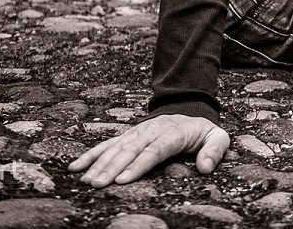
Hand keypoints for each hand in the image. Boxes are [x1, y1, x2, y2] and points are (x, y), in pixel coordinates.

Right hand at [69, 113, 229, 186]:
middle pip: (130, 150)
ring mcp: (137, 132)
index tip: (124, 180)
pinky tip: (75, 167)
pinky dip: (90, 154)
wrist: (188, 109)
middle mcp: (151, 131)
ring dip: (99, 164)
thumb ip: (215, 150)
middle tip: (98, 184)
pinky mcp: (127, 135)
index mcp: (173, 133)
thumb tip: (205, 168)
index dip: (138, 165)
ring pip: (115, 148)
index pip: (154, 150)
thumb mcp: (217, 136)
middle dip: (112, 167)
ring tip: (86, 180)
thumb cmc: (201, 130)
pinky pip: (106, 144)